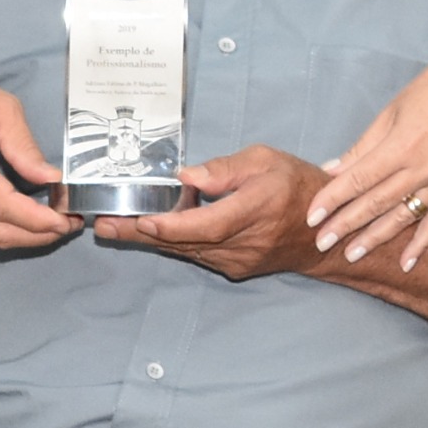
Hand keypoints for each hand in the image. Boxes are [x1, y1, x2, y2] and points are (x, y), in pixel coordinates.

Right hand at [0, 70, 78, 250]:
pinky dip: (9, 226)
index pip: (4, 206)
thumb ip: (25, 147)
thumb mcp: (0, 110)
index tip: (65, 219)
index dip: (37, 219)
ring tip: (55, 224)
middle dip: (37, 236)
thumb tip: (51, 178)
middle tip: (68, 225)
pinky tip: (30, 216)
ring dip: (25, 235)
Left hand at [99, 145, 326, 282]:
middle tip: (104, 225)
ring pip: (185, 250)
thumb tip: (188, 177)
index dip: (172, 225)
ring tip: (112, 228)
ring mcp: (237, 260)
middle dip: (140, 234)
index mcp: (255, 210)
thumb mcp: (266, 160)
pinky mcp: (232, 266)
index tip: (142, 219)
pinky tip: (147, 231)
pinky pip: (195, 253)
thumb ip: (225, 168)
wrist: (324, 231)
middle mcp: (243, 242)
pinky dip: (170, 242)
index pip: (206, 225)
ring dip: (148, 239)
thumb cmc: (296, 187)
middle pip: (185, 242)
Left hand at [306, 53, 427, 272]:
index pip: (359, 180)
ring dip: (376, 238)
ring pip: (403, 216)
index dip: (332, 200)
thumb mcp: (389, 113)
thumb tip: (331, 171)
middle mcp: (423, 168)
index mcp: (402, 146)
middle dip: (346, 225)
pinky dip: (420, 243)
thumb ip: (361, 148)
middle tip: (321, 243)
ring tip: (352, 255)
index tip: (312, 216)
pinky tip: (405, 263)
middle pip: (376, 203)